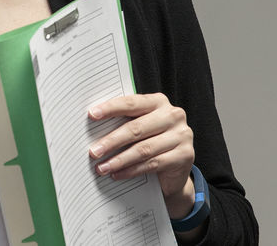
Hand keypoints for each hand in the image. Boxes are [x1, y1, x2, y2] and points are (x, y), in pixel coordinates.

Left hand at [87, 93, 195, 217]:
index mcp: (158, 102)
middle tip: (93, 151)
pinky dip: (131, 170)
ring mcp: (181, 135)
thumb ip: (122, 121)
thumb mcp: (138, 127)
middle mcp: (172, 115)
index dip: (110, 108)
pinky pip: (152, 164)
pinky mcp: (185, 155)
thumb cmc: (150, 140)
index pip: (131, 103)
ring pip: (143, 149)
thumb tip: (91, 125)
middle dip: (111, 141)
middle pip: (136, 128)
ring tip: (102, 167)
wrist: (174, 168)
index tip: (92, 115)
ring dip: (119, 160)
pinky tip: (117, 174)